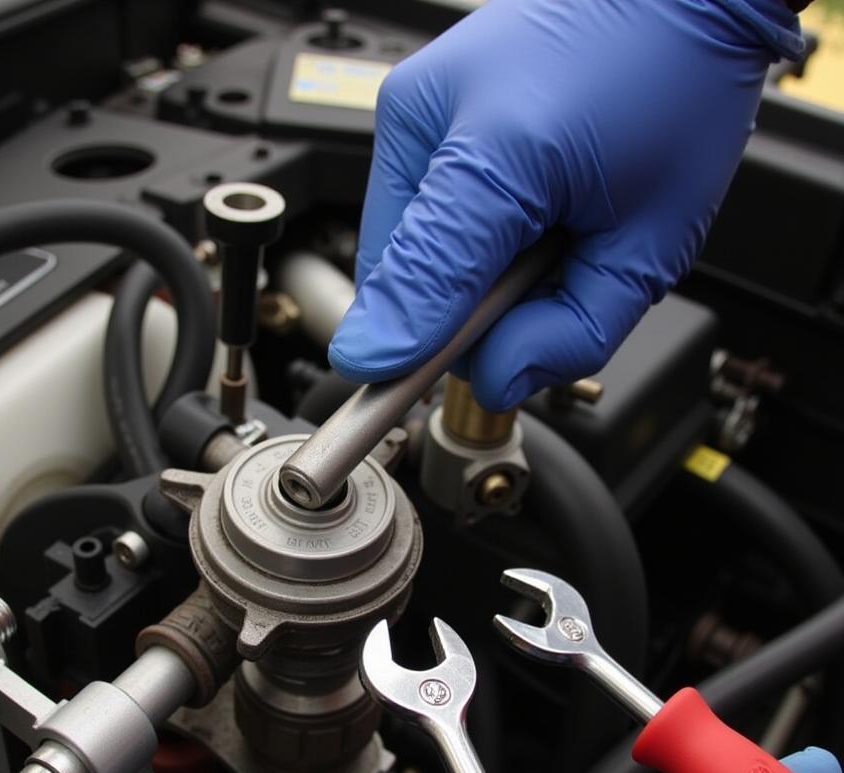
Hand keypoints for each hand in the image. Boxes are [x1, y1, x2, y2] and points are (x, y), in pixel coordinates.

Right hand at [330, 0, 800, 409]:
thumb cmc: (672, 87)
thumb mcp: (649, 240)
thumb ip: (569, 328)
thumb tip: (490, 377)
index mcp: (487, 155)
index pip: (418, 289)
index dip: (410, 355)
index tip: (381, 403)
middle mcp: (427, 120)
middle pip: (406, 278)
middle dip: (465, 308)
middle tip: (540, 285)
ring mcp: (412, 106)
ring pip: (408, 246)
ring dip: (462, 268)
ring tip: (538, 229)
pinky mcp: (416, 106)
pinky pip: (417, 209)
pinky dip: (459, 231)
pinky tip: (514, 204)